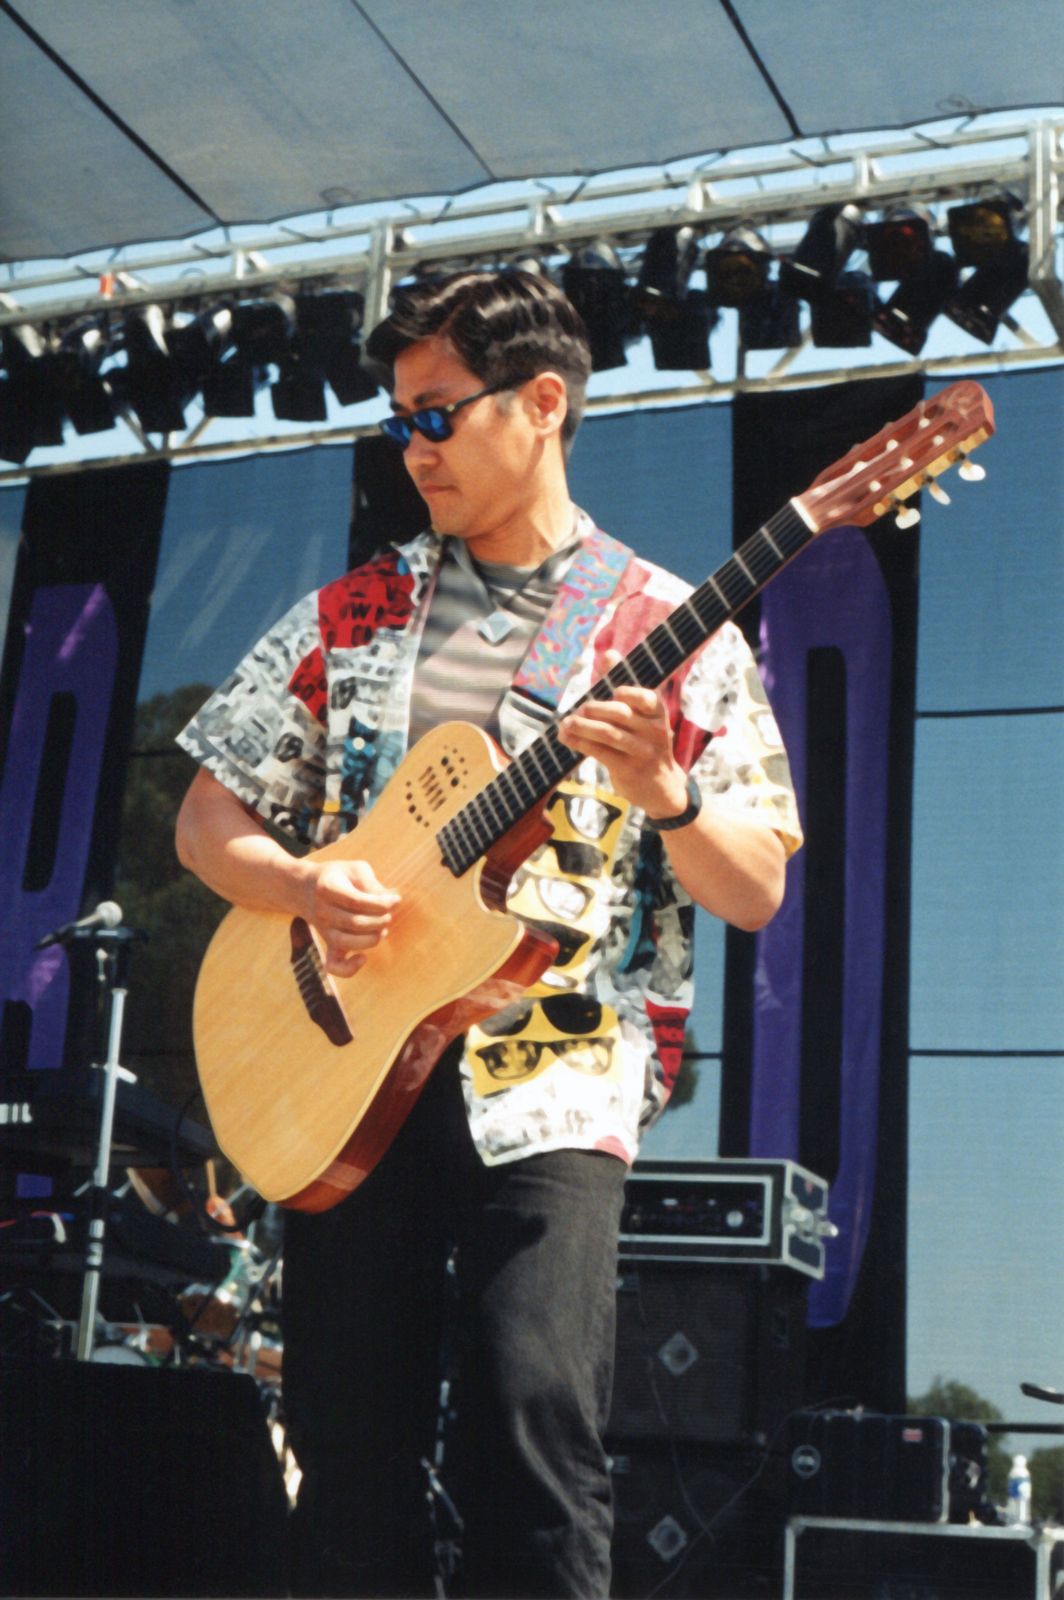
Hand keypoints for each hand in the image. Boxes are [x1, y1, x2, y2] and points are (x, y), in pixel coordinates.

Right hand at [302, 858, 399, 976]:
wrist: (305, 888)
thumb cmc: (338, 877)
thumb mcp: (355, 870)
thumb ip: (372, 884)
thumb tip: (391, 902)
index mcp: (327, 888)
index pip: (356, 901)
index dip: (381, 903)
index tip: (396, 900)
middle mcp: (321, 911)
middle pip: (354, 923)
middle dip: (380, 920)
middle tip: (388, 914)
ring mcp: (323, 929)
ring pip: (347, 943)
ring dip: (372, 938)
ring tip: (382, 929)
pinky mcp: (327, 943)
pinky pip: (333, 965)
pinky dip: (348, 969)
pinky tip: (363, 959)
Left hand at [557, 650, 688, 818]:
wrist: (661, 788)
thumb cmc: (643, 743)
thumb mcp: (639, 717)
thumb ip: (622, 685)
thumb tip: (608, 653)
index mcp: (658, 712)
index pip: (644, 696)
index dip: (626, 691)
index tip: (613, 692)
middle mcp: (655, 731)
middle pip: (619, 713)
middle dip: (594, 709)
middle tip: (578, 711)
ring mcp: (643, 752)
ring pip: (608, 733)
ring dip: (582, 726)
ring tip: (566, 723)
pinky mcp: (629, 770)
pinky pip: (600, 752)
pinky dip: (579, 743)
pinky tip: (566, 738)